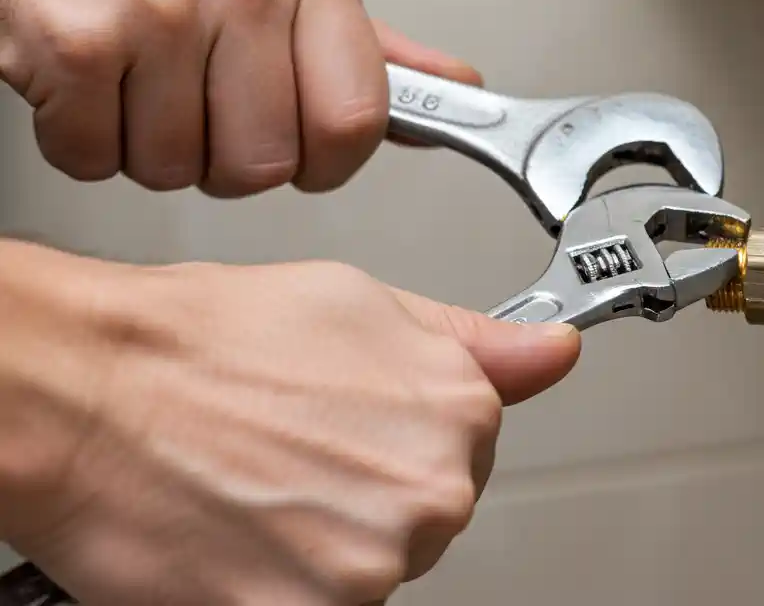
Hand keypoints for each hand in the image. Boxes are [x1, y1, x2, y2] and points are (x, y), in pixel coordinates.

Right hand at [0, 0, 407, 196]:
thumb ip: (366, 41)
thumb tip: (455, 88)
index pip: (359, 119)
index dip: (324, 161)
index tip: (296, 149)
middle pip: (266, 164)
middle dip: (223, 160)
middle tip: (189, 103)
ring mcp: (159, 5)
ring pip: (178, 172)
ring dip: (146, 148)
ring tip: (131, 76)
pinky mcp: (76, 39)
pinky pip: (95, 160)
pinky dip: (78, 140)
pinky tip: (81, 77)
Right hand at [0, 246, 578, 604]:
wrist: (89, 388)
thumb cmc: (201, 341)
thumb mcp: (358, 305)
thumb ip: (471, 343)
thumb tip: (555, 354)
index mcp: (459, 409)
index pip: (466, 448)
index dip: (395, 435)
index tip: (346, 427)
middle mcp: (432, 489)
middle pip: (424, 513)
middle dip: (366, 492)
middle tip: (286, 454)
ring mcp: (375, 562)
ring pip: (373, 567)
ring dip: (324, 543)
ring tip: (254, 487)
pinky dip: (281, 583)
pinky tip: (239, 531)